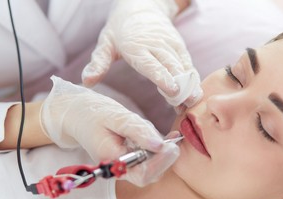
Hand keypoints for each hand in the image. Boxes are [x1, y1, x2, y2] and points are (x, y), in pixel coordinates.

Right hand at [40, 76, 179, 185]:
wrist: (77, 115)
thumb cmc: (92, 114)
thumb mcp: (115, 117)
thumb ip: (137, 130)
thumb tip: (160, 144)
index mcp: (112, 160)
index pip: (142, 175)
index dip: (160, 164)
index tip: (171, 147)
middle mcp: (119, 167)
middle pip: (149, 175)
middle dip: (165, 160)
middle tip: (174, 141)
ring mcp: (124, 164)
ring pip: (151, 166)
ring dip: (163, 153)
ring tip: (170, 137)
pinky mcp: (129, 157)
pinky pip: (148, 158)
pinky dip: (161, 149)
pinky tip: (170, 137)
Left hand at [81, 0, 202, 107]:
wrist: (141, 7)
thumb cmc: (120, 30)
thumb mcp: (105, 44)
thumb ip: (98, 63)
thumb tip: (87, 82)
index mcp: (136, 47)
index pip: (151, 64)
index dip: (162, 77)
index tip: (172, 91)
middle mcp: (156, 45)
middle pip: (171, 67)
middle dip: (181, 86)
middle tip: (187, 105)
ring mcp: (170, 45)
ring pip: (183, 66)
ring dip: (189, 85)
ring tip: (193, 103)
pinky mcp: (179, 46)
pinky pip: (188, 64)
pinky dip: (192, 79)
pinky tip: (194, 94)